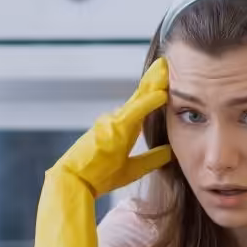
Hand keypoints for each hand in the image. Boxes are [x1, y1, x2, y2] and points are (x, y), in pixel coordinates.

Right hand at [50, 56, 173, 196]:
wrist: (75, 182)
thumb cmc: (98, 176)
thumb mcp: (132, 169)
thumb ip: (151, 159)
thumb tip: (171, 152)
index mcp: (122, 129)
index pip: (141, 105)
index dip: (153, 92)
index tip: (165, 80)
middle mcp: (116, 120)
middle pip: (139, 96)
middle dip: (153, 80)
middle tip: (166, 64)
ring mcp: (113, 121)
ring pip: (138, 99)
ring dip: (152, 83)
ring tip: (165, 68)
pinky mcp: (112, 129)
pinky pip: (134, 112)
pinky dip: (148, 102)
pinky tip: (161, 94)